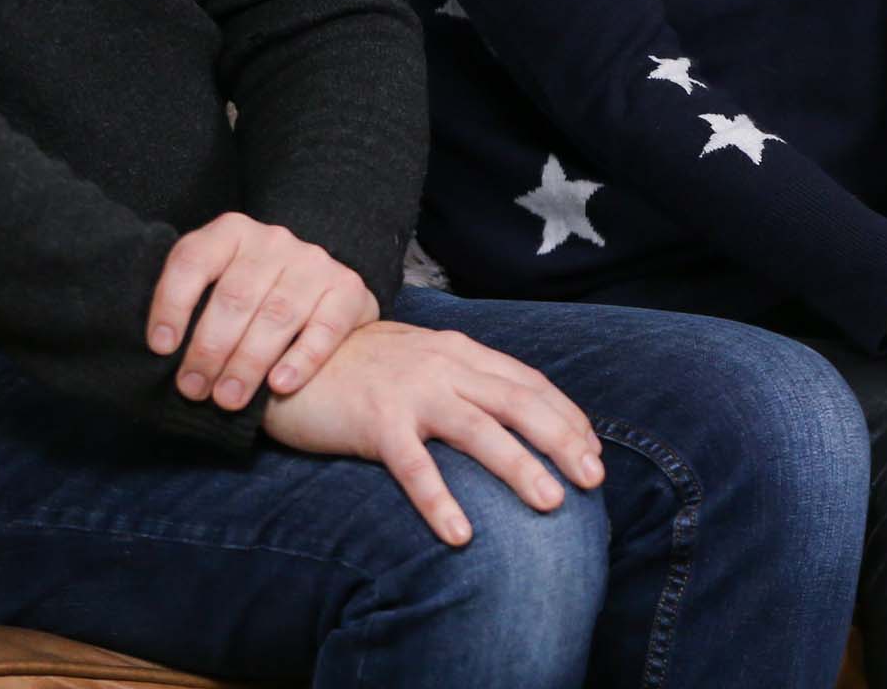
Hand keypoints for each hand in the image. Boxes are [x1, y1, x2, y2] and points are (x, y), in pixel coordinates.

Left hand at [147, 212, 378, 408]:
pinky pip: (323, 328)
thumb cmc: (250, 310)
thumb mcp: (216, 292)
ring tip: (227, 400)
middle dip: (209, 349)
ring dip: (248, 363)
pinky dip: (301, 359)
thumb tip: (157, 353)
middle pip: (235, 296)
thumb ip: (193, 309)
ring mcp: (314, 262)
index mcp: (231, 233)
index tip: (160, 348)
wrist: (322, 309)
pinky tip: (281, 385)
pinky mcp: (348, 288)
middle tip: (193, 390)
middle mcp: (274, 240)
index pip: (193, 260)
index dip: (172, 304)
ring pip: (276, 315)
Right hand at [262, 320, 602, 545]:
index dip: (566, 416)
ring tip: (550, 502)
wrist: (292, 354)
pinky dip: (439, 501)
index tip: (594, 450)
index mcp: (461, 353)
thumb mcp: (424, 361)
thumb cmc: (365, 367)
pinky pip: (414, 466)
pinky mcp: (375, 422)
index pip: (529, 383)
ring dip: (519, 466)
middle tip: (593, 478)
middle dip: (562, 439)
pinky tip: (461, 534)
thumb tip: (515, 415)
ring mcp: (411, 393)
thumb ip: (466, 381)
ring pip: (478, 430)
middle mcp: (445, 367)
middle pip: (518, 402)